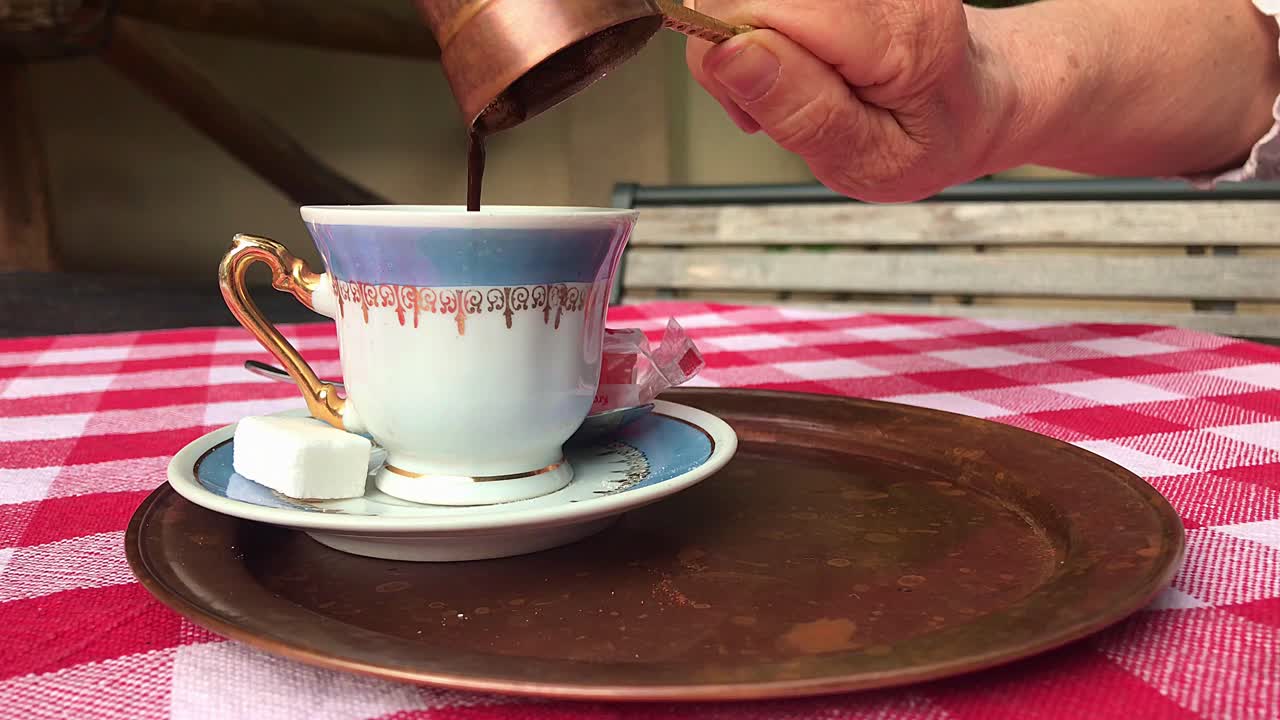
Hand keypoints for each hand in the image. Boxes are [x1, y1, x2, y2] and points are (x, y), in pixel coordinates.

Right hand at [685, 0, 1015, 201]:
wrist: (979, 98)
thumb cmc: (933, 136)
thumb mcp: (872, 162)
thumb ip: (802, 113)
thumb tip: (730, 56)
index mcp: (895, 30)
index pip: (760, 8)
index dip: (730, 57)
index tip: (755, 108)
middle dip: (730, 52)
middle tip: (770, 104)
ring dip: (742, 42)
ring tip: (786, 84)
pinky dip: (758, 28)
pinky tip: (790, 59)